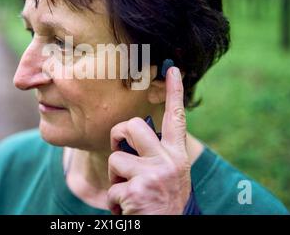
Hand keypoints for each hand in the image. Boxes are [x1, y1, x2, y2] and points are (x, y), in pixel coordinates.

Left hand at [107, 67, 190, 214]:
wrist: (171, 232)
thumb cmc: (164, 204)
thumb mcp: (170, 176)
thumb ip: (157, 155)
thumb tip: (132, 135)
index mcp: (177, 156)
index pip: (177, 119)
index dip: (175, 93)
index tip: (173, 69)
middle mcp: (169, 161)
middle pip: (133, 126)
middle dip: (118, 137)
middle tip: (119, 153)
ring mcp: (153, 175)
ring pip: (116, 158)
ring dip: (116, 179)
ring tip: (130, 195)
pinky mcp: (137, 191)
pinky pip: (111, 189)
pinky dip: (115, 205)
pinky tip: (129, 211)